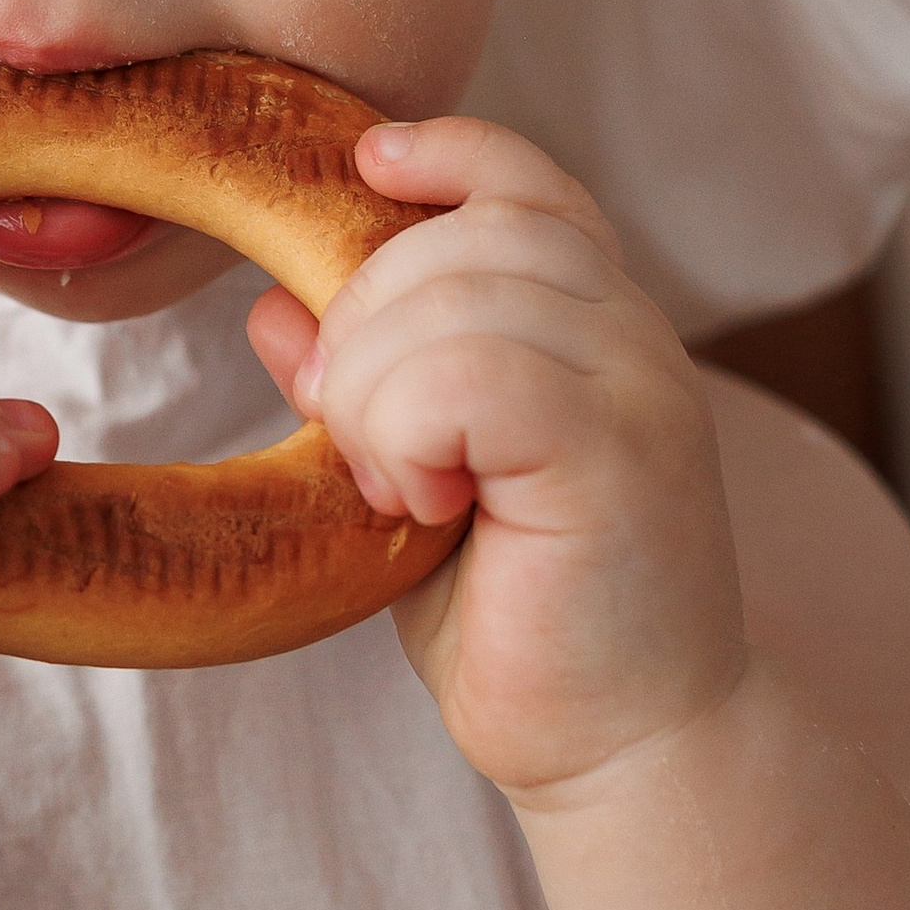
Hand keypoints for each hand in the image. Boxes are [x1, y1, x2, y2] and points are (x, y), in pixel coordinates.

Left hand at [248, 118, 746, 807]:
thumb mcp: (421, 486)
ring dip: (376, 391)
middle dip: (366, 320)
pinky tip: (423, 502)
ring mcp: (637, 387)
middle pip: (466, 233)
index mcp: (599, 329)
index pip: (530, 185)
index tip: (367, 166)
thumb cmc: (525, 626)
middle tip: (360, 440)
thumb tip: (273, 307)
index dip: (450, 156)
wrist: (628, 753)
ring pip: (453, 295)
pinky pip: (469, 371)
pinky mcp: (616, 452)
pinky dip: (408, 428)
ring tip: (397, 487)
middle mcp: (635, 336)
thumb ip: (367, 391)